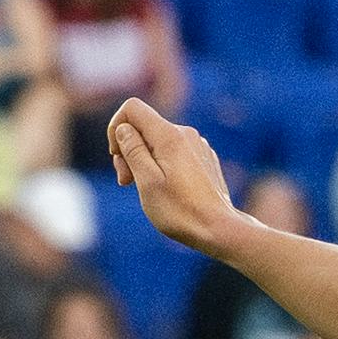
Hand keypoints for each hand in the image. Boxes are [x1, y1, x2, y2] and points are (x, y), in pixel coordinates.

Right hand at [107, 99, 234, 254]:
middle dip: (128, 150)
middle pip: (144, 127)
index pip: (132, 108)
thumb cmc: (181, 211)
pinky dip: (163, 166)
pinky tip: (167, 190)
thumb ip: (132, 150)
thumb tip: (123, 128)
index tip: (117, 156)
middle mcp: (186, 133)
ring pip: (159, 141)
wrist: (221, 230)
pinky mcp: (204, 159)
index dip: (116, 128)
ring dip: (145, 160)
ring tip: (147, 189)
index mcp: (169, 135)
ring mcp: (198, 146)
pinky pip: (175, 152)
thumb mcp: (147, 181)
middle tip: (126, 182)